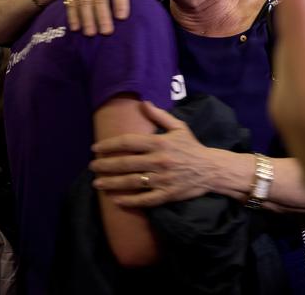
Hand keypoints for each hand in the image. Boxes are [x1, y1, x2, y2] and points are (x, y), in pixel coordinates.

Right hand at [58, 0, 131, 34]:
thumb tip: (148, 5)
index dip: (120, 2)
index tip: (122, 18)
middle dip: (103, 16)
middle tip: (106, 32)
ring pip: (85, 1)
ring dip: (87, 18)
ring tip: (90, 33)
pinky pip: (71, 4)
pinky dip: (73, 16)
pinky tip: (76, 28)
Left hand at [90, 101, 214, 206]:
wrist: (212, 169)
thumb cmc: (192, 147)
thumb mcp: (179, 127)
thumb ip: (160, 116)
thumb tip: (144, 103)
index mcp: (160, 142)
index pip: (128, 142)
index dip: (109, 145)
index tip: (96, 148)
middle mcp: (159, 160)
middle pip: (126, 163)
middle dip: (105, 165)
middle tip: (92, 167)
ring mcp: (162, 179)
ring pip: (132, 182)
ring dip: (112, 183)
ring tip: (97, 183)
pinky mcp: (167, 195)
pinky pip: (145, 200)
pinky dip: (129, 201)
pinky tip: (116, 200)